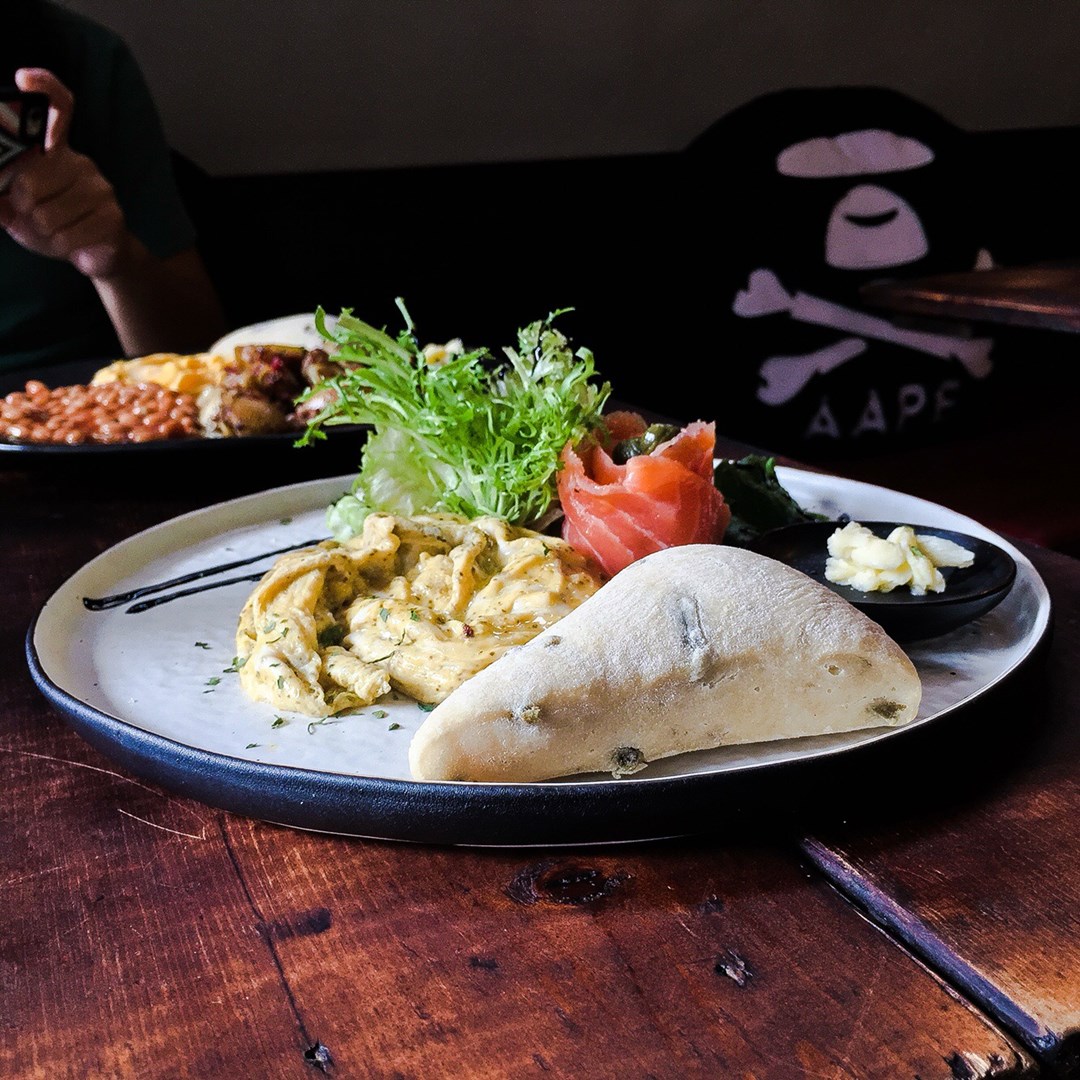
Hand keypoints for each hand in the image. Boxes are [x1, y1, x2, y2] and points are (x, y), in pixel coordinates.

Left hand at [0, 68, 131, 279]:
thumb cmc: (55, 225)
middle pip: (31, 181)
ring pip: (47, 214)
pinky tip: (70, 244)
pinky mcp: (112, 217)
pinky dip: (60, 246)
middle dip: (22, 207)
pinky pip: (67, 234)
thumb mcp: (16, 211)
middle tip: (31, 216)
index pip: (59, 108)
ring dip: (41, 232)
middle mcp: (81, 163)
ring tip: (54, 234)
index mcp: (57, 153)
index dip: (44, 87)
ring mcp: (100, 189)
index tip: (23, 77)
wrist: (98, 257)